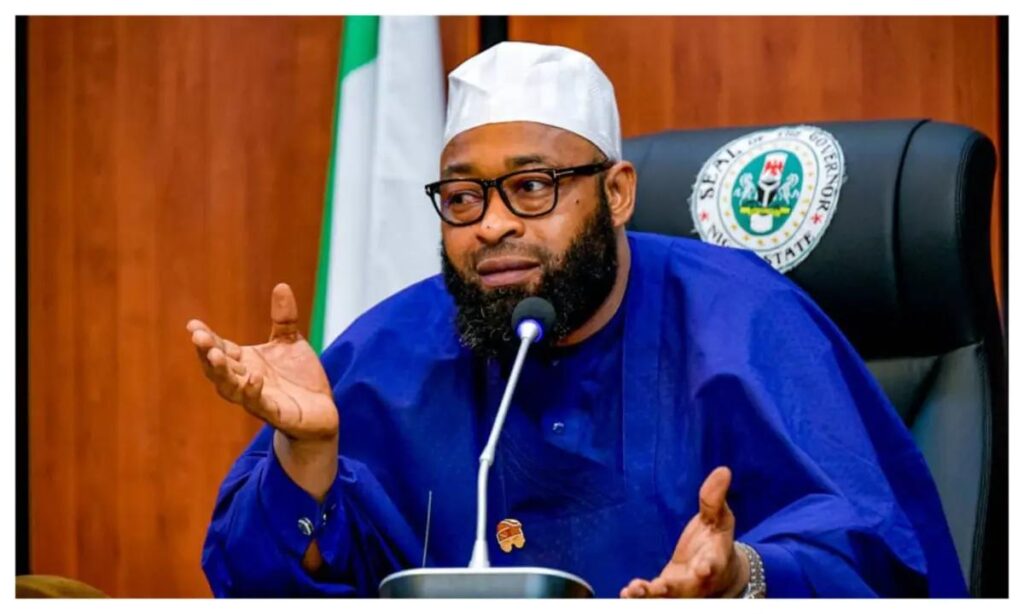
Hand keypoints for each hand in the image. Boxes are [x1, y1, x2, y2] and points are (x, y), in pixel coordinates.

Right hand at [187, 283, 338, 498]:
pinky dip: (253, 392)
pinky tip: (253, 378)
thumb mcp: (291, 342)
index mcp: (245, 362)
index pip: (220, 348)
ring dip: (221, 372)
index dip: (206, 337)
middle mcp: (244, 380)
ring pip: (230, 388)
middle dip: (207, 352)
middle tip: (198, 337)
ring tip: (215, 355)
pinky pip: (259, 404)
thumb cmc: (299, 378)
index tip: (192, 324)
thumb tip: (281, 285)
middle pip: (218, 368)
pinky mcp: (275, 413)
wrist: (321, 411)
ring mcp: (257, 398)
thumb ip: (284, 318)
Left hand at [619, 466, 748, 597]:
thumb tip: (723, 470)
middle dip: (673, 590)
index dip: (709, 567)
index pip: (714, 564)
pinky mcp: (665, 592)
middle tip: (660, 588)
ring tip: (633, 591)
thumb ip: (716, 498)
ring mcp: (681, 590)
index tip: (704, 569)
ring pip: (668, 598)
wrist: (713, 569)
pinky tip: (625, 593)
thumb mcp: (719, 518)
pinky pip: (653, 598)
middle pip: (688, 589)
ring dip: (650, 596)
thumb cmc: (716, 540)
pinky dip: (640, 597)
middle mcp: (698, 581)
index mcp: (714, 560)